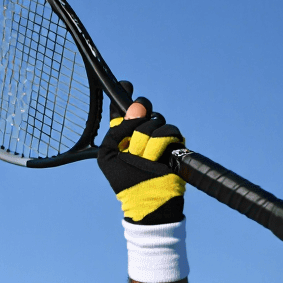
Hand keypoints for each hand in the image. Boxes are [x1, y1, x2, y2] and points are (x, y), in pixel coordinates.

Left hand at [97, 82, 184, 224]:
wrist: (149, 198)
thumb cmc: (125, 180)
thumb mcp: (109, 155)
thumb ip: (115, 131)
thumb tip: (135, 111)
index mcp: (122, 133)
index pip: (122, 108)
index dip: (123, 93)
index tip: (125, 84)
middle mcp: (140, 131)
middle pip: (141, 107)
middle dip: (136, 118)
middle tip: (133, 138)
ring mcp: (157, 136)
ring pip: (154, 120)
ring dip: (145, 142)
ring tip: (143, 159)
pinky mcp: (174, 142)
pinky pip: (169, 130)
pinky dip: (160, 145)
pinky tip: (156, 158)